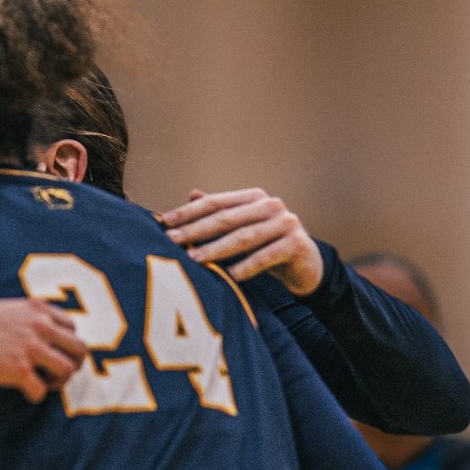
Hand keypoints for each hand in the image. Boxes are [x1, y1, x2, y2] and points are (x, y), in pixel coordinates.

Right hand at [0, 299, 85, 401]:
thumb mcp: (7, 310)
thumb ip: (29, 320)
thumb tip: (44, 340)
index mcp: (37, 309)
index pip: (72, 327)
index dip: (65, 344)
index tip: (52, 354)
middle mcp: (40, 326)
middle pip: (79, 349)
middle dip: (71, 364)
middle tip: (55, 373)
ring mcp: (31, 348)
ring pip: (68, 370)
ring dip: (58, 381)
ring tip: (41, 383)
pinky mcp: (18, 370)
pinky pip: (42, 391)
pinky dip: (35, 395)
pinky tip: (23, 392)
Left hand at [161, 188, 323, 295]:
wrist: (304, 264)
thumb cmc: (264, 245)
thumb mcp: (241, 228)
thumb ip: (220, 212)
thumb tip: (192, 194)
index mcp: (253, 197)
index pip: (215, 202)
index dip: (189, 212)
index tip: (164, 222)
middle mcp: (270, 205)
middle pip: (226, 218)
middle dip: (196, 230)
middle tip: (172, 241)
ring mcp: (285, 223)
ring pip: (245, 236)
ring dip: (217, 249)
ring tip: (194, 259)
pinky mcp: (297, 243)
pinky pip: (267, 255)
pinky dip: (247, 266)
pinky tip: (230, 276)